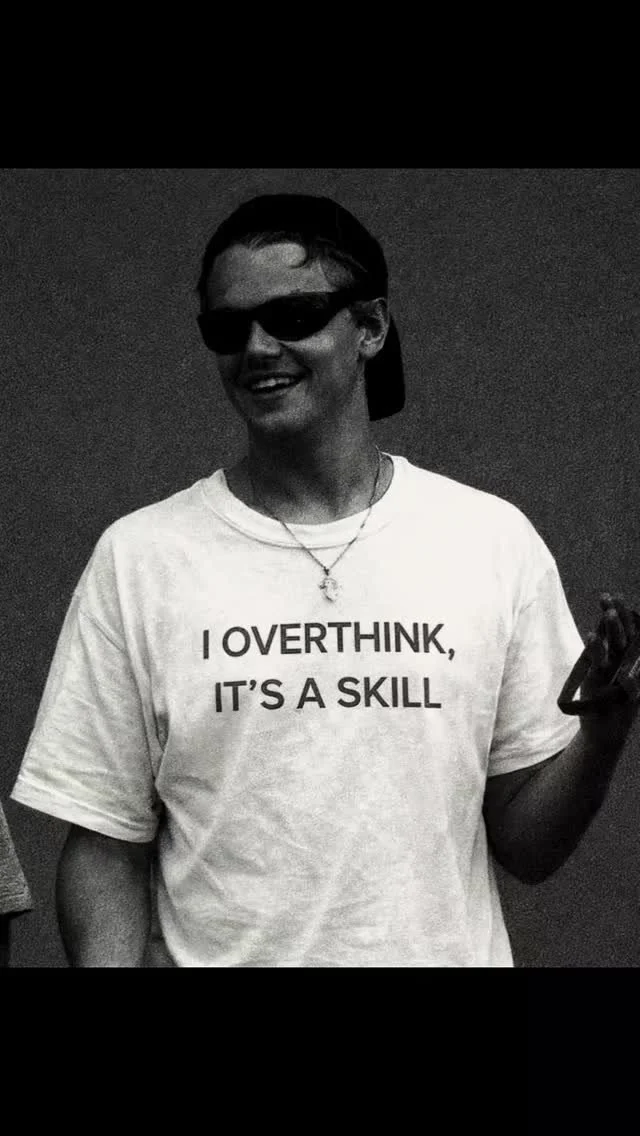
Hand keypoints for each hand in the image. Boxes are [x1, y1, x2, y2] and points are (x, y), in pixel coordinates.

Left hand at [580, 592, 639, 746]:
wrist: (605, 732)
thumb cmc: (606, 701)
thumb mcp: (605, 674)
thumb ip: (605, 654)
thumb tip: (600, 631)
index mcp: (628, 661)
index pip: (627, 632)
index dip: (621, 614)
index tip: (612, 596)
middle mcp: (627, 666)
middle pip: (625, 635)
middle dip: (619, 615)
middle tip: (611, 597)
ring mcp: (618, 676)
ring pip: (618, 647)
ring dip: (614, 629)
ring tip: (608, 612)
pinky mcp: (604, 686)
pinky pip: (601, 664)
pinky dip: (597, 648)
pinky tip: (592, 634)